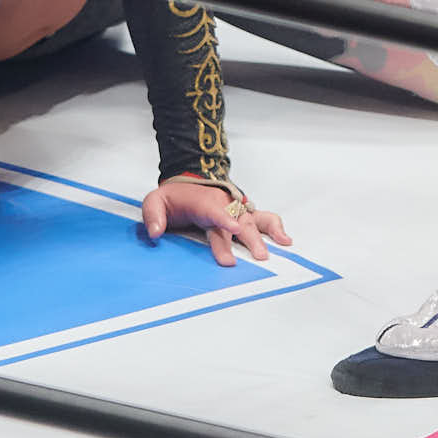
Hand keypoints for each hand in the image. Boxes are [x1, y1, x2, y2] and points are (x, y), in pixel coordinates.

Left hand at [141, 178, 291, 267]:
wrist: (188, 181)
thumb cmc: (173, 197)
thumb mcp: (155, 201)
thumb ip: (153, 216)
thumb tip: (155, 232)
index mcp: (201, 202)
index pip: (212, 211)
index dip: (224, 220)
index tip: (233, 230)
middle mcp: (223, 205)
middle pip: (238, 221)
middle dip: (248, 238)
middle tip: (259, 257)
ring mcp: (235, 209)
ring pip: (253, 219)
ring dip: (265, 234)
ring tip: (279, 247)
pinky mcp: (243, 213)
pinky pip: (262, 218)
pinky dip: (275, 227)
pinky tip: (285, 240)